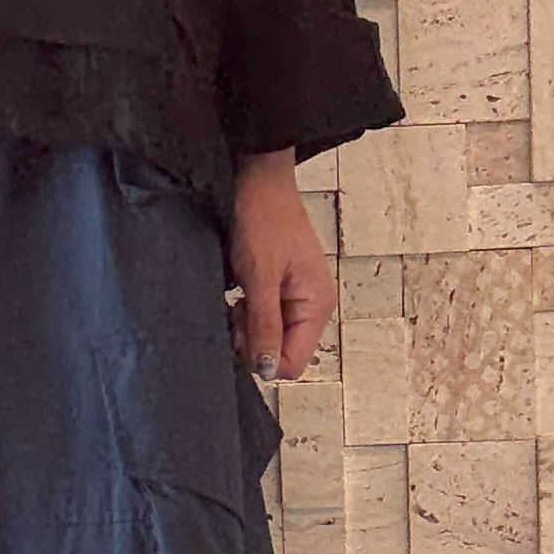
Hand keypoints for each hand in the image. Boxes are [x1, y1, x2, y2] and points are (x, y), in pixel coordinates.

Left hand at [227, 149, 333, 383]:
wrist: (260, 183)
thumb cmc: (264, 220)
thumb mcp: (260, 278)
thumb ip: (265, 326)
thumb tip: (267, 370)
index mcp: (317, 305)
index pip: (294, 363)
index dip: (263, 358)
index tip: (241, 333)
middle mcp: (312, 306)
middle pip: (281, 352)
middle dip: (253, 341)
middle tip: (236, 313)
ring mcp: (298, 298)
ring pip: (270, 337)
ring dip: (248, 327)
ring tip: (238, 300)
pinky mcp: (282, 290)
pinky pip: (266, 319)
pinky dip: (248, 314)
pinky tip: (240, 295)